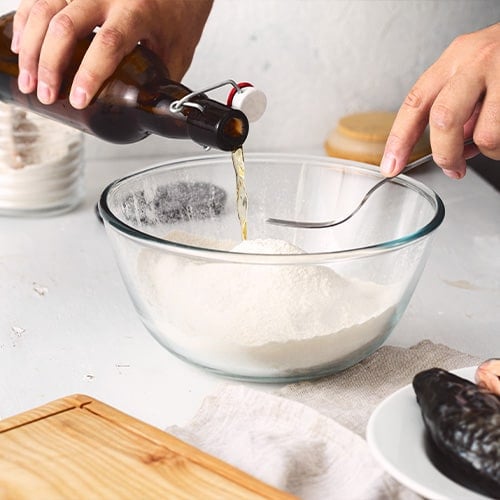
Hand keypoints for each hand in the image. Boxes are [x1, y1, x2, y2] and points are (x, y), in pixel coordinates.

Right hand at [11, 0, 212, 108]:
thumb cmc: (179, 16)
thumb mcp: (177, 54)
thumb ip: (158, 82)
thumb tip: (143, 115)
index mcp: (138, 13)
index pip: (108, 44)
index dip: (89, 74)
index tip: (78, 100)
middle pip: (67, 26)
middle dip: (49, 64)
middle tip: (45, 94)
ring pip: (45, 8)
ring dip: (30, 46)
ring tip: (28, 80)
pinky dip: (26, 21)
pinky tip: (21, 45)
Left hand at [381, 22, 499, 178]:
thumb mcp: (473, 71)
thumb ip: (455, 105)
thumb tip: (450, 149)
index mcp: (454, 58)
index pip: (415, 102)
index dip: (399, 139)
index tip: (391, 165)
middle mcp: (476, 62)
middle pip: (443, 120)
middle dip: (445, 153)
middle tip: (452, 168)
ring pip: (485, 134)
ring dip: (488, 151)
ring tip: (494, 145)